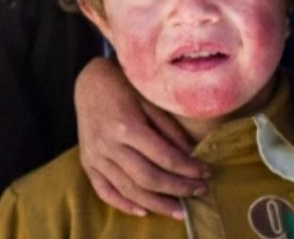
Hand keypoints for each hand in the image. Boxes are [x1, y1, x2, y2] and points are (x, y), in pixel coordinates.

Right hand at [74, 57, 210, 218]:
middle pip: (148, 178)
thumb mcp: (150, 101)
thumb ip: (169, 130)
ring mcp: (95, 156)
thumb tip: (191, 156)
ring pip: (128, 190)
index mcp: (126, 126)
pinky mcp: (87, 162)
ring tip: (179, 210)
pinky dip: (124, 204)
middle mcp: (109, 145)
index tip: (206, 173)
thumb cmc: (124, 86)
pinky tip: (143, 210)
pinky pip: (105, 191)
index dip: (188, 169)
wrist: (89, 82)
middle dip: (177, 189)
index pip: (164, 157)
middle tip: (199, 192)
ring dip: (157, 204)